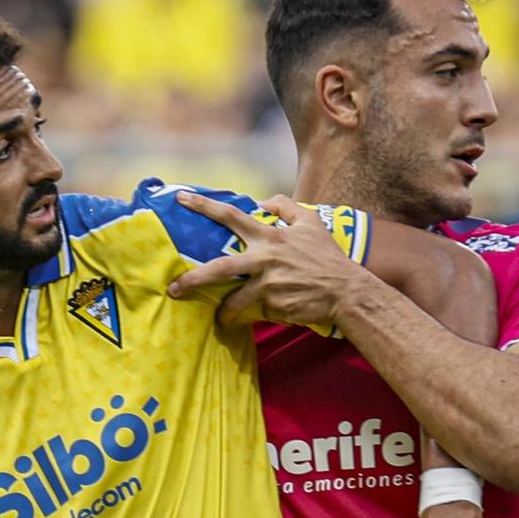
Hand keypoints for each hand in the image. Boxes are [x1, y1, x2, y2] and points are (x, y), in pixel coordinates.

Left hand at [166, 192, 356, 329]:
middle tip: (173, 289)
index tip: (180, 199)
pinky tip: (266, 317)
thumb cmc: (327, 256)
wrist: (345, 291)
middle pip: (218, 268)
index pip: (231, 216)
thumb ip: (285, 207)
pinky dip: (256, 316)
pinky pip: (256, 312)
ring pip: (234, 301)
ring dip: (225, 312)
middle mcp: (264, 259)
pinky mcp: (274, 307)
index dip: (204, 206)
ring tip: (222, 318)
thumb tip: (264, 201)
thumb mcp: (310, 222)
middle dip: (192, 279)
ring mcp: (268, 285)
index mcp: (269, 236)